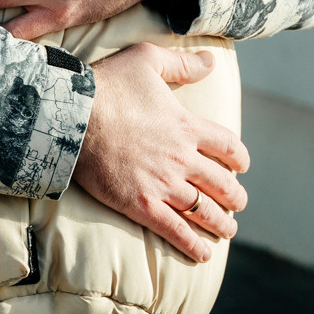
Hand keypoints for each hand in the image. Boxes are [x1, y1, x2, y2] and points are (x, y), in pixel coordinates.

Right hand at [70, 43, 251, 260]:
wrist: (72, 116)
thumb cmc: (107, 84)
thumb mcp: (148, 59)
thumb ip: (182, 63)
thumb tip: (210, 60)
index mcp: (187, 126)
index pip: (228, 146)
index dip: (239, 158)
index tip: (241, 166)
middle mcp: (182, 158)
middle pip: (222, 183)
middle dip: (235, 196)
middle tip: (238, 203)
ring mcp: (163, 183)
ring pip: (204, 209)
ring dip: (221, 222)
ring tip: (228, 230)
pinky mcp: (141, 204)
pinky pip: (175, 229)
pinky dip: (192, 244)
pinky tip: (203, 254)